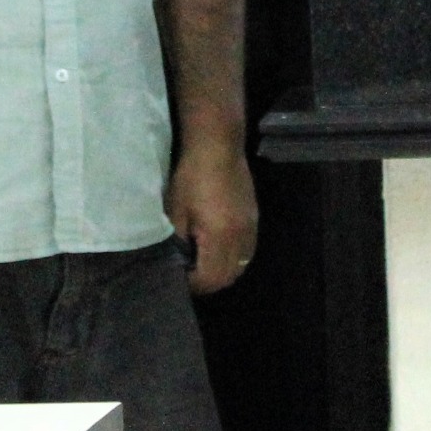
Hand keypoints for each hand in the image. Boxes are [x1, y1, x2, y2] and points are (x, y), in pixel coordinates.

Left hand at [168, 146, 258, 293]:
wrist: (218, 146)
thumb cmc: (191, 177)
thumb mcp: (175, 211)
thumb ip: (177, 243)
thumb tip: (177, 264)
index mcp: (220, 237)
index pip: (210, 279)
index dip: (193, 284)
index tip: (178, 278)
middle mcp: (241, 238)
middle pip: (229, 277)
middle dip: (208, 282)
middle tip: (189, 274)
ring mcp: (251, 229)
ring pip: (241, 266)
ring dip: (222, 271)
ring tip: (202, 263)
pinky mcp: (254, 219)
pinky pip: (247, 252)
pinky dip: (233, 258)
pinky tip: (217, 248)